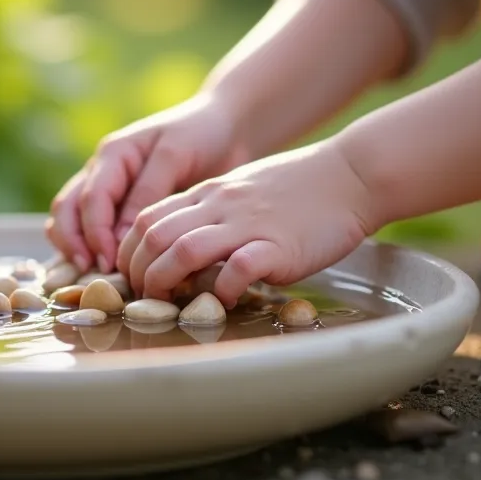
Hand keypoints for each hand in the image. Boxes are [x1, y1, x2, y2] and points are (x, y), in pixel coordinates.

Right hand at [46, 93, 250, 272]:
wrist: (223, 126)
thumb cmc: (201, 135)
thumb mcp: (174, 157)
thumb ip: (147, 193)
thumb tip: (119, 239)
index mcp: (114, 154)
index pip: (92, 198)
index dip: (96, 233)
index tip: (110, 262)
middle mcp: (102, 170)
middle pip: (68, 208)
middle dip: (74, 242)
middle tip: (97, 271)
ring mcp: (107, 186)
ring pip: (71, 217)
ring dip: (75, 245)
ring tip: (94, 271)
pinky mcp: (119, 201)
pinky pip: (91, 224)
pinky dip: (89, 244)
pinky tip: (104, 266)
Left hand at [115, 140, 377, 305]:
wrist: (351, 175)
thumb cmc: (300, 188)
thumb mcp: (241, 192)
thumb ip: (212, 214)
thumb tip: (185, 248)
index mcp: (208, 194)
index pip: (147, 218)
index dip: (129, 250)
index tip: (132, 276)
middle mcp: (219, 206)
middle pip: (153, 235)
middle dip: (138, 271)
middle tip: (144, 297)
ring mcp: (246, 224)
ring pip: (183, 249)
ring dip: (166, 280)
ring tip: (169, 303)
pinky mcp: (276, 245)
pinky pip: (236, 269)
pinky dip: (221, 290)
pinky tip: (224, 302)